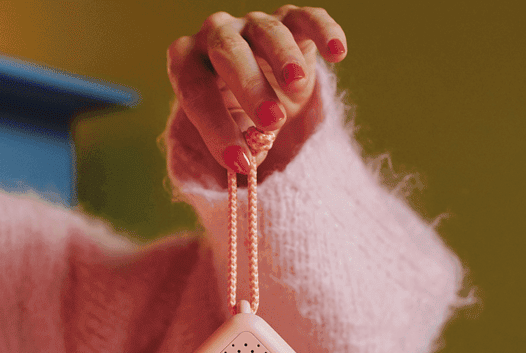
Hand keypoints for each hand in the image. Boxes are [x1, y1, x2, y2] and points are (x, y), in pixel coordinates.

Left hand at [168, 7, 347, 174]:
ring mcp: (254, 23)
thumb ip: (239, 144)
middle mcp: (216, 35)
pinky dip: (323, 31)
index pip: (195, 92)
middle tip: (271, 121)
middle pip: (228, 51)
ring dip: (283, 57)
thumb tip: (249, 160)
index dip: (215, 128)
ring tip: (296, 85)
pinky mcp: (291, 18)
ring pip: (267, 32)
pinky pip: (307, 18)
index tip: (240, 162)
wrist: (264, 87)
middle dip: (249, 86)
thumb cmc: (238, 112)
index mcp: (188, 62)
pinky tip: (338, 52)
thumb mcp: (233, 132)